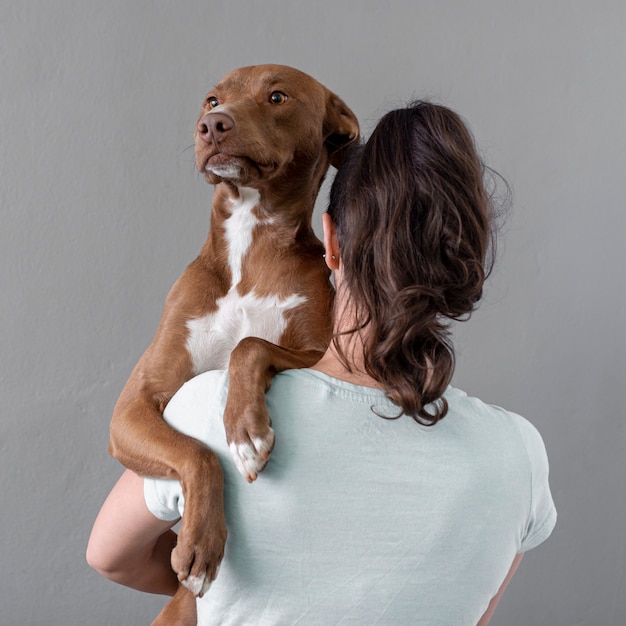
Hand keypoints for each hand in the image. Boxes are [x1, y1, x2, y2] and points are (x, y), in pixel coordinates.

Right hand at [172, 457, 227, 596]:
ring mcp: (204, 540)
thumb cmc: (205, 489)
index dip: (209, 574)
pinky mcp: (191, 537)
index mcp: (221, 534)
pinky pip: (182, 560)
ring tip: (178, 568)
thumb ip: (206, 524)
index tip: (202, 582)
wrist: (202, 473)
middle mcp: (214, 541)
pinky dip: (177, 562)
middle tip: (189, 584)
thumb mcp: (209, 511)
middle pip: (206, 573)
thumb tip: (199, 529)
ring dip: (184, 571)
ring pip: (194, 571)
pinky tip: (173, 553)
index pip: (217, 563)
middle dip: (197, 581)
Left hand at [223, 386, 274, 481]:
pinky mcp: (252, 409)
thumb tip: (261, 439)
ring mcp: (241, 417)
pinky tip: (268, 451)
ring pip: (247, 445)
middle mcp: (233, 423)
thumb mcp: (246, 409)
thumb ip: (251, 424)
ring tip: (263, 465)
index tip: (250, 477)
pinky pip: (258, 431)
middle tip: (255, 476)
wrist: (249, 364)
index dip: (241, 465)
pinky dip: (263, 444)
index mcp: (231, 424)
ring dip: (256, 457)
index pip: (234, 450)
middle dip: (247, 466)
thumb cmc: (250, 388)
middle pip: (238, 452)